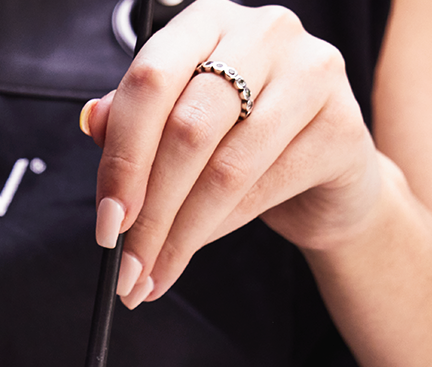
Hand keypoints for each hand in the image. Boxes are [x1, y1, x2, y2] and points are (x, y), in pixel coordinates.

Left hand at [81, 0, 381, 306]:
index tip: (106, 222)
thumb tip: (91, 123)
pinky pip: (261, 191)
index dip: (122, 160)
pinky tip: (190, 255)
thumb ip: (134, 124)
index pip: (149, 82)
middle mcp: (262, 32)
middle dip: (149, 213)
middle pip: (186, 130)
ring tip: (151, 276)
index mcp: (207, 22)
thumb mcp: (177, 127)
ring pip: (223, 170)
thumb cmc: (238, 142)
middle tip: (126, 268)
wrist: (322, 175)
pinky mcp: (340, 126)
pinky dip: (217, 232)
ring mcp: (310, 73)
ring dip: (179, 237)